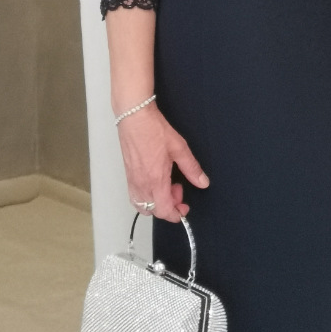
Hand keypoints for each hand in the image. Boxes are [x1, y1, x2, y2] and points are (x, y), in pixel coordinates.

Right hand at [116, 103, 209, 221]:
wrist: (134, 117)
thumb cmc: (154, 130)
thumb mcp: (179, 148)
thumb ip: (191, 168)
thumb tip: (202, 182)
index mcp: (156, 180)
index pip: (164, 210)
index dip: (176, 214)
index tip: (184, 208)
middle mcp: (142, 184)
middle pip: (154, 211)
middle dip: (168, 207)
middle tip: (178, 191)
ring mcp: (133, 180)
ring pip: (142, 206)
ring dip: (156, 203)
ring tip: (167, 186)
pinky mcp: (128, 175)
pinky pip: (135, 196)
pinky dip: (145, 197)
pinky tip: (155, 183)